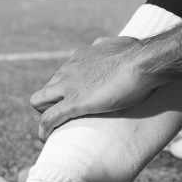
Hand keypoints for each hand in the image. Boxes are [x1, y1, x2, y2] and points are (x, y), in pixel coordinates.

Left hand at [30, 36, 158, 139]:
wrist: (143, 63)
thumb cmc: (138, 55)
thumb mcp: (115, 43)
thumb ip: (105, 46)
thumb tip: (102, 45)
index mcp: (80, 57)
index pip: (62, 74)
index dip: (65, 88)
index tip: (74, 99)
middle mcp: (69, 70)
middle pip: (47, 87)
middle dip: (51, 101)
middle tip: (65, 116)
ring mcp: (69, 86)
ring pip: (39, 101)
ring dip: (44, 114)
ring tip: (52, 129)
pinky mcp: (74, 103)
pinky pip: (49, 118)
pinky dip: (44, 129)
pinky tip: (45, 138)